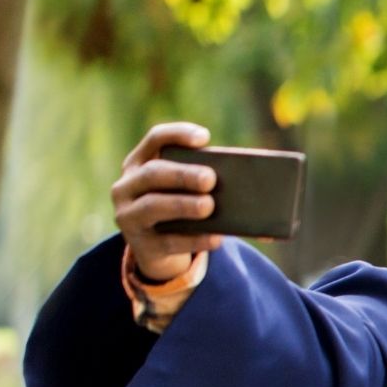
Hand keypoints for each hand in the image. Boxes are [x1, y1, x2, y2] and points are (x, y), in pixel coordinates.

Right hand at [114, 122, 217, 281]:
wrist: (159, 251)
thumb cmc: (179, 210)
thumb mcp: (185, 191)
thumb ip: (207, 183)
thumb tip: (259, 192)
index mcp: (140, 164)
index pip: (155, 139)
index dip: (177, 134)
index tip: (204, 138)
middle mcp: (128, 186)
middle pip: (153, 173)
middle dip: (182, 174)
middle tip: (210, 179)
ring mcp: (129, 216)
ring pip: (153, 206)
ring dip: (183, 205)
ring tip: (209, 206)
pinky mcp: (142, 245)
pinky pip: (169, 242)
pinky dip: (194, 240)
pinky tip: (215, 238)